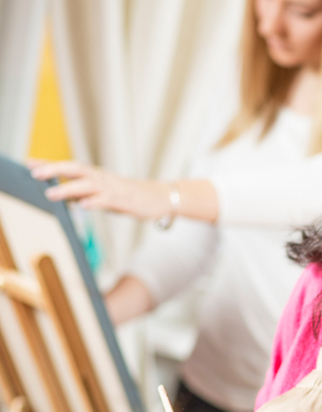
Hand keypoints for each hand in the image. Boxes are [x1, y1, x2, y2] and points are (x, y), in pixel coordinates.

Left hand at [28, 158, 170, 219]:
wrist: (161, 197)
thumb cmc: (133, 197)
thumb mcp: (106, 195)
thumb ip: (87, 195)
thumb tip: (68, 197)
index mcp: (97, 176)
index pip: (69, 167)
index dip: (50, 165)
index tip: (29, 163)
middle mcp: (102, 178)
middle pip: (75, 170)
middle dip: (54, 170)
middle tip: (35, 173)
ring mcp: (113, 188)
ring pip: (87, 185)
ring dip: (68, 189)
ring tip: (51, 194)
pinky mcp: (125, 200)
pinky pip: (107, 200)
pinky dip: (95, 202)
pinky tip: (84, 206)